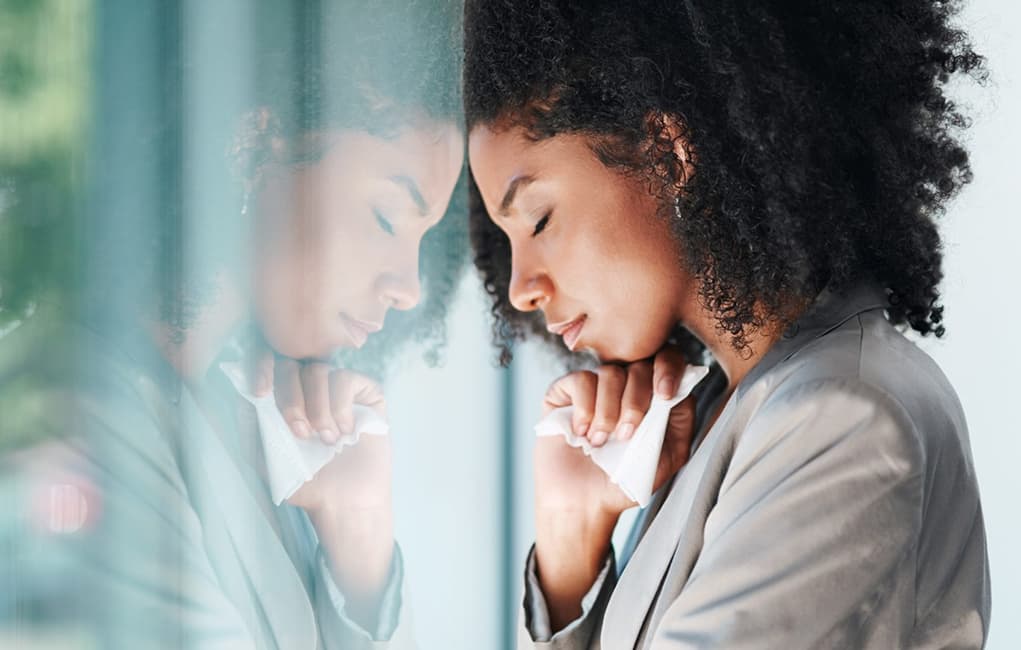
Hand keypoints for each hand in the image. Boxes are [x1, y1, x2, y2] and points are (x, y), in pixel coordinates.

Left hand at [246, 347, 392, 628]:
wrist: (347, 507)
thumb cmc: (305, 486)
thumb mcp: (266, 459)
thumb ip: (247, 432)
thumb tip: (216, 399)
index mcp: (281, 397)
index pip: (266, 364)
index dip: (257, 367)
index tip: (251, 390)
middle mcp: (309, 389)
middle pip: (292, 363)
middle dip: (289, 393)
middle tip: (294, 429)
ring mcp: (340, 389)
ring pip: (320, 370)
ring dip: (315, 402)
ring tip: (319, 437)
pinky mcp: (367, 396)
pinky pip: (351, 378)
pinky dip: (340, 402)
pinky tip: (338, 432)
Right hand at [535, 345, 694, 518]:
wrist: (585, 502)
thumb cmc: (626, 480)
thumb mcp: (668, 455)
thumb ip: (680, 419)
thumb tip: (681, 386)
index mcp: (652, 395)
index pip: (668, 359)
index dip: (669, 369)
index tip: (664, 395)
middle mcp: (625, 385)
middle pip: (639, 365)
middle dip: (636, 402)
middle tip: (626, 436)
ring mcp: (594, 386)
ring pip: (609, 373)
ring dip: (609, 411)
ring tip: (601, 442)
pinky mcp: (565, 392)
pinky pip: (580, 380)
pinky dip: (585, 408)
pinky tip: (582, 433)